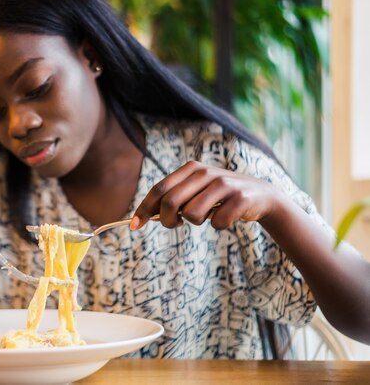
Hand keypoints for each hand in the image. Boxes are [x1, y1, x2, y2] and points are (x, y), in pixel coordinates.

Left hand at [131, 161, 282, 230]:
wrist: (259, 194)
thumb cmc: (218, 196)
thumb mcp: (195, 191)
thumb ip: (172, 199)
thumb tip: (142, 217)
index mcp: (191, 168)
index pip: (159, 189)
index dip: (144, 208)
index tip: (134, 225)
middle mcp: (205, 173)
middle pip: (170, 202)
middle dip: (166, 220)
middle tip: (173, 225)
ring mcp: (223, 184)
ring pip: (192, 215)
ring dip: (196, 222)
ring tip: (206, 216)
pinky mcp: (239, 198)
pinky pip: (216, 223)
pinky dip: (218, 225)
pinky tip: (227, 216)